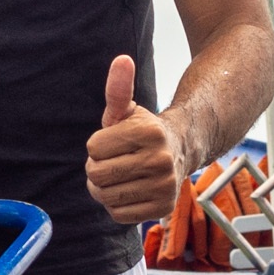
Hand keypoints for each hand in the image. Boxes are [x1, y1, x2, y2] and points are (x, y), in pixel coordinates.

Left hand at [85, 54, 184, 223]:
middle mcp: (161, 160)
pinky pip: (118, 214)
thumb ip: (118, 88)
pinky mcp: (162, 208)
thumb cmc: (143, 130)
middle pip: (97, 174)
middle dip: (96, 167)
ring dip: (103, 188)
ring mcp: (164, 187)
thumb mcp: (127, 110)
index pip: (93, 148)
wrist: (180, 151)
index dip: (97, 145)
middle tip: (112, 161)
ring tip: (117, 176)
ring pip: (105, 196)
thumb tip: (121, 59)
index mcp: (149, 132)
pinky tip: (128, 191)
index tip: (113, 142)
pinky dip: (116, 205)